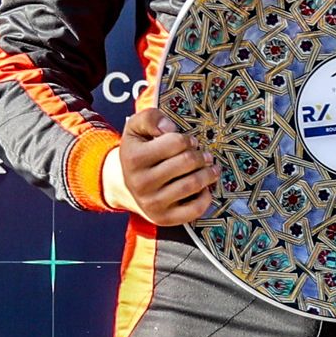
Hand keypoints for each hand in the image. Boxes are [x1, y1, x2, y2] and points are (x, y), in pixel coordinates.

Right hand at [104, 89, 214, 225]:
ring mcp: (152, 203)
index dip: (188, 140)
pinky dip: (206, 197)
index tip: (190, 142)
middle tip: (205, 155)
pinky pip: (194, 209)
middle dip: (201, 156)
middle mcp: (141, 183)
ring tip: (211, 168)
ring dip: (208, 174)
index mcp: (133, 158)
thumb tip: (169, 127)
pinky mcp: (164, 219)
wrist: (124, 186)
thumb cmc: (137, 152)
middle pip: (186, 162)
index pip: (175, 142)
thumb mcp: (135, 129)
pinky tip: (205, 189)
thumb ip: (150, 118)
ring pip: (192, 184)